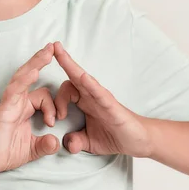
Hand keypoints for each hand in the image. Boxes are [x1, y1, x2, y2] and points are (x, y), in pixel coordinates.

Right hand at [0, 43, 59, 178]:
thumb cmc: (5, 152)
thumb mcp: (33, 150)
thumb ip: (45, 145)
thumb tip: (56, 143)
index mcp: (25, 107)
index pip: (44, 96)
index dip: (53, 106)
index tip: (54, 123)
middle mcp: (17, 101)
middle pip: (30, 75)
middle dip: (42, 60)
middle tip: (53, 46)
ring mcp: (9, 103)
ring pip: (22, 77)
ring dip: (35, 63)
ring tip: (47, 51)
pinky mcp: (4, 109)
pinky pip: (14, 91)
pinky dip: (24, 81)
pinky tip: (34, 71)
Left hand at [53, 41, 150, 157]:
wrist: (138, 141)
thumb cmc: (114, 135)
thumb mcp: (89, 142)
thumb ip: (76, 142)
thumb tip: (66, 144)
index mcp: (84, 101)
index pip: (66, 90)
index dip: (55, 100)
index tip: (53, 120)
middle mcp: (91, 95)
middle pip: (74, 75)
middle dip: (62, 59)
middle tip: (50, 45)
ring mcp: (101, 98)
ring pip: (83, 78)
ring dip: (71, 65)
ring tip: (59, 52)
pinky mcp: (111, 106)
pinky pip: (99, 93)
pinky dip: (90, 85)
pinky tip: (82, 78)